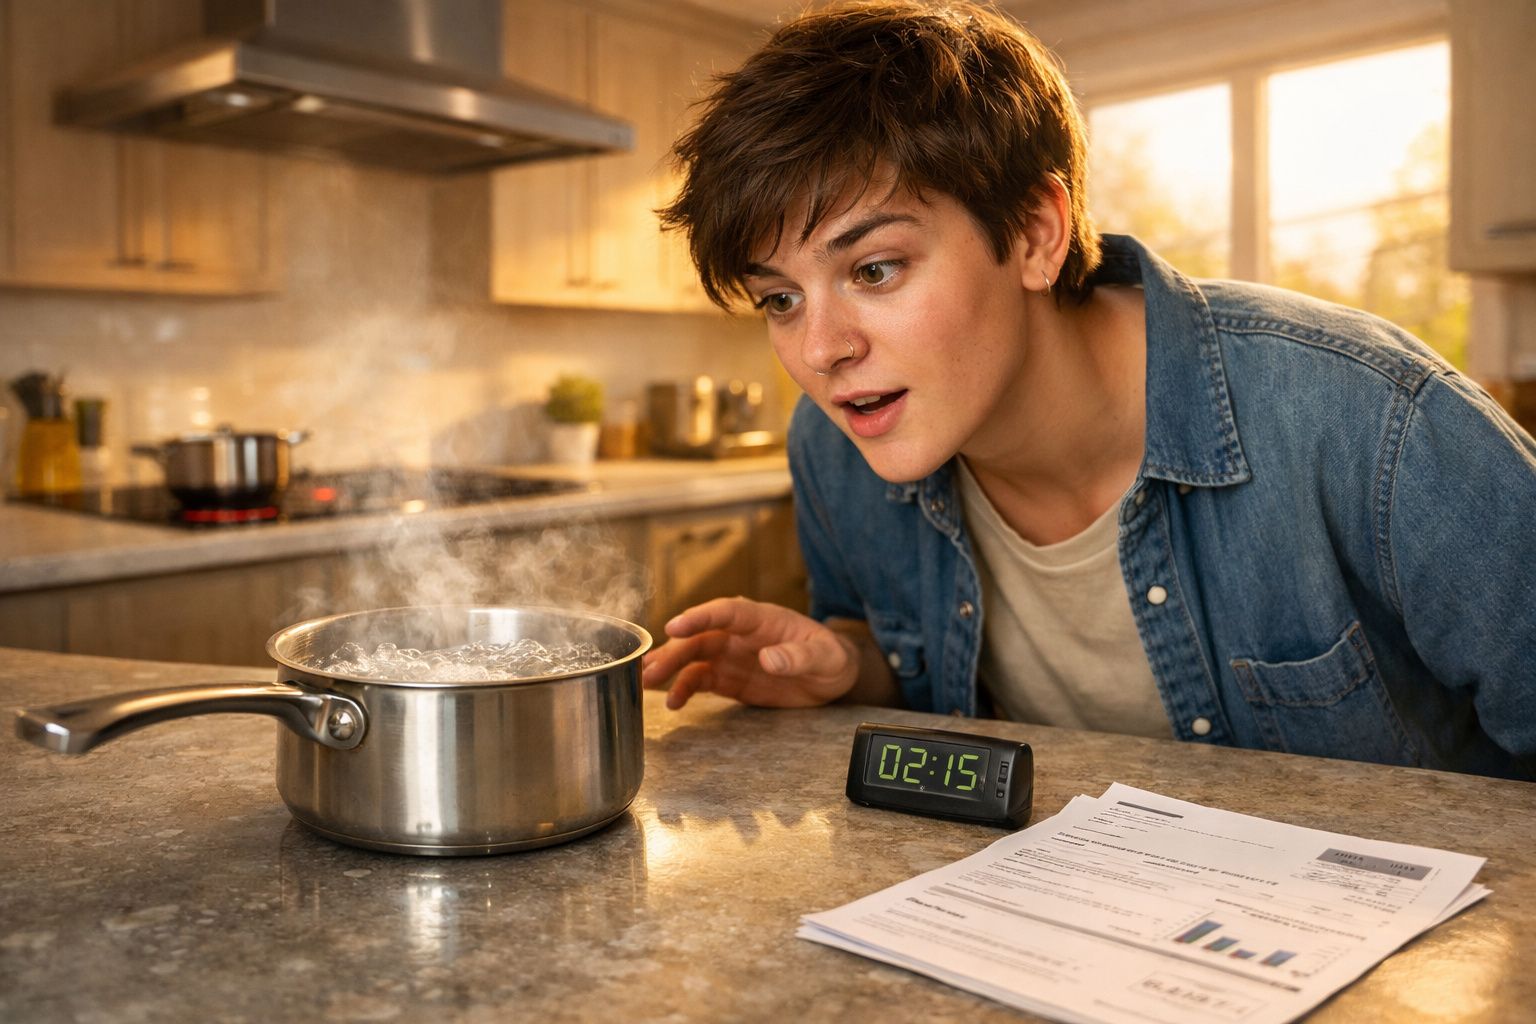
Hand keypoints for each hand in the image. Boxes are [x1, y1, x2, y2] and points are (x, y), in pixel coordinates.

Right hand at [640, 597, 859, 709]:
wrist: (832, 676)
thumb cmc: (830, 657)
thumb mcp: (824, 656)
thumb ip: (798, 656)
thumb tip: (769, 658)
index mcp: (760, 618)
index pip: (725, 612)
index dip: (699, 617)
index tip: (675, 626)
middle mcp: (738, 634)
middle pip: (699, 637)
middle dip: (673, 650)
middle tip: (649, 667)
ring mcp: (730, 655)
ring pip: (692, 657)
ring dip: (669, 668)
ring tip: (646, 682)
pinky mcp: (727, 678)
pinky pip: (699, 680)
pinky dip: (683, 689)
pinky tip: (673, 702)